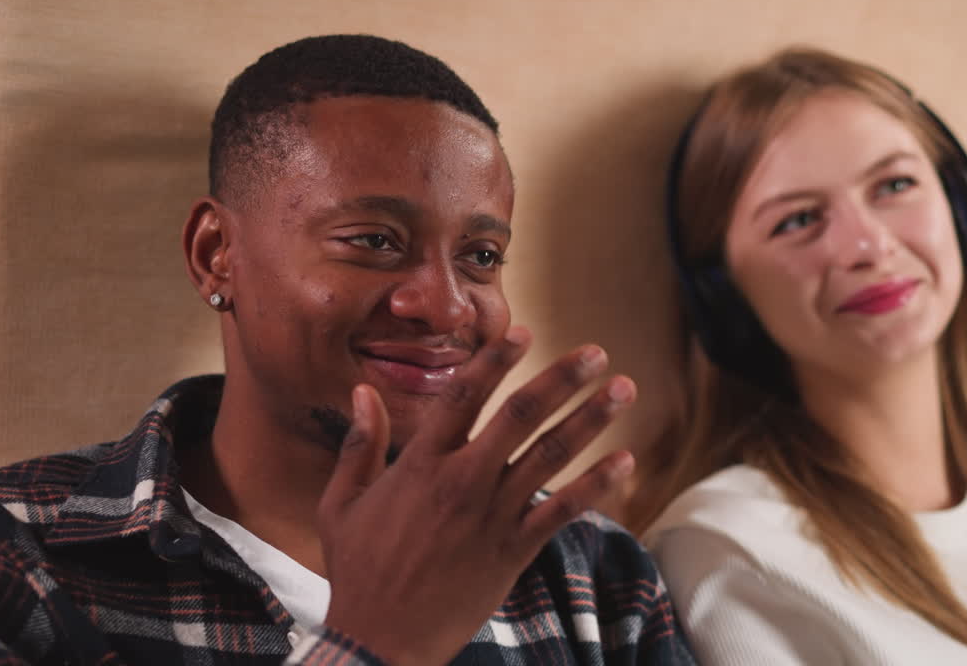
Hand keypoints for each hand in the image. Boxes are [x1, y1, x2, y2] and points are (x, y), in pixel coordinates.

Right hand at [317, 326, 636, 665]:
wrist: (382, 640)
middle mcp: (462, 481)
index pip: (463, 395)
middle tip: (595, 352)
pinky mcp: (514, 550)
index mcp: (420, 464)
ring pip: (551, 454)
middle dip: (562, 378)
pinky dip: (597, 484)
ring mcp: (492, 516)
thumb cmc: (359, 570)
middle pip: (520, 414)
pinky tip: (625, 461)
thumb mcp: (342, 504)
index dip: (495, 359)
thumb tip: (362, 390)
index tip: (523, 332)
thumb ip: (358, 444)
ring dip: (591, 418)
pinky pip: (564, 510)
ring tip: (622, 389)